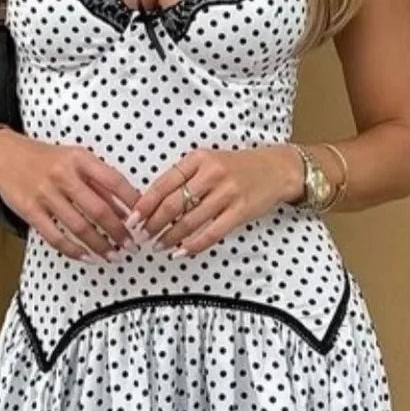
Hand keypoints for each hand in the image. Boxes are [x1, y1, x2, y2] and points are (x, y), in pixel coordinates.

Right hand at [0, 131, 138, 259]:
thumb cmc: (44, 158)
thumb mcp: (75, 160)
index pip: (114, 182)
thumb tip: (125, 208)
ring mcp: (45, 194)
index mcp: (79, 159)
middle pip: (99, 210)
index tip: (142, 218)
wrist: (4, 155)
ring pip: (80, 227)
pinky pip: (56, 236)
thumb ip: (98, 181)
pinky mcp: (31, 210)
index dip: (132, 202)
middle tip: (130, 244)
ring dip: (100, 245)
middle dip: (119, 232)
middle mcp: (63, 175)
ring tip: (112, 255)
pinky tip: (86, 256)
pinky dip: (73, 250)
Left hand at [132, 146, 299, 256]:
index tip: (132, 218)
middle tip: (143, 235)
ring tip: (159, 245)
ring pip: (189, 221)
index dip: (144, 204)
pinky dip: (193, 245)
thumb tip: (154, 203)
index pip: (163, 183)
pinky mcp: (239, 211)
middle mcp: (211, 174)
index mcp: (198, 159)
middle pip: (173, 204)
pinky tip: (181, 251)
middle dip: (153, 224)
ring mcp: (227, 193)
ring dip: (170, 237)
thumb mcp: (209, 161)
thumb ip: (185, 177)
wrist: (277, 169)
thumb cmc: (238, 167)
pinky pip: (211, 233)